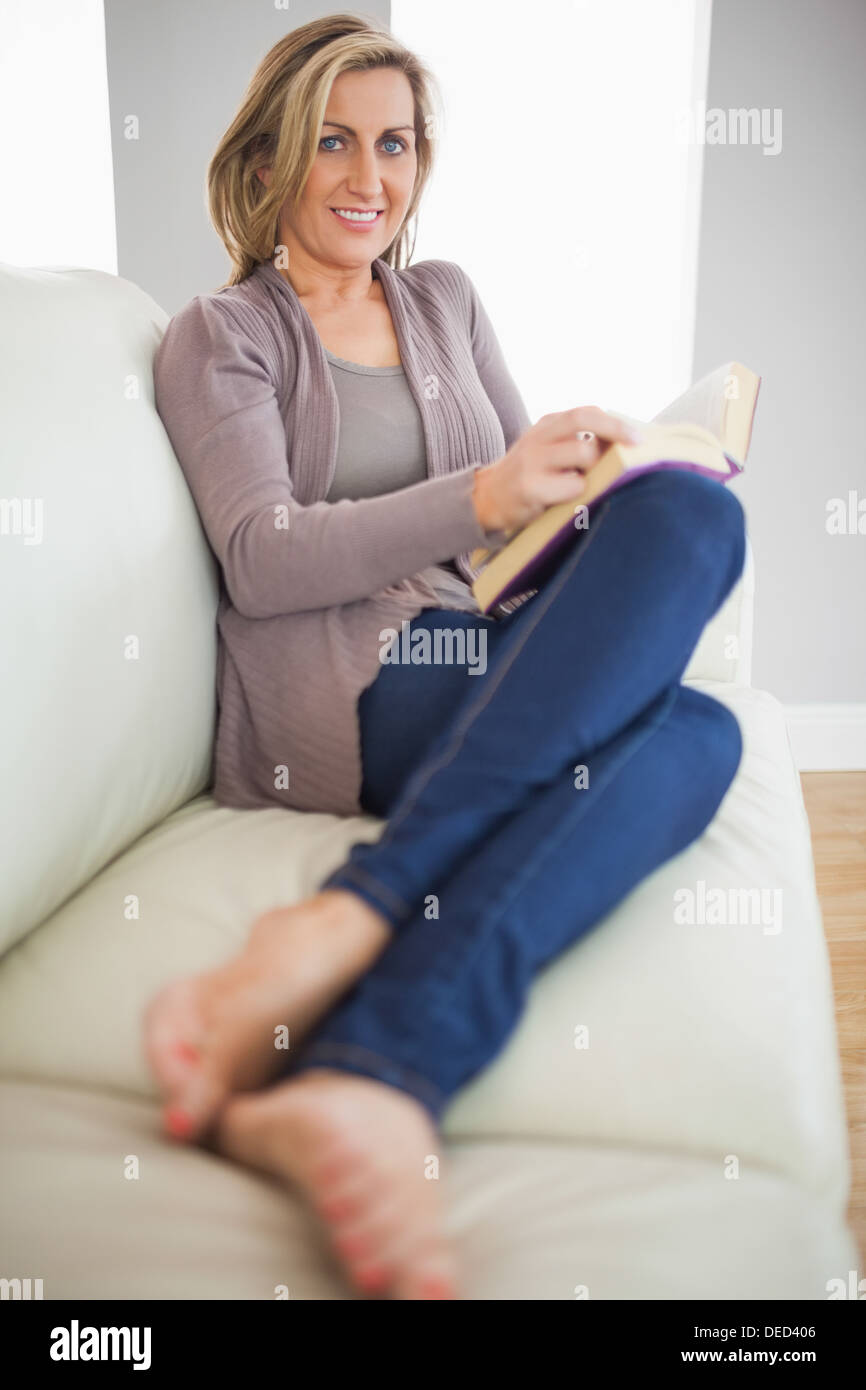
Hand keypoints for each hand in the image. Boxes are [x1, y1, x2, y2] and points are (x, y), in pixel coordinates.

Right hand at [472, 406, 641, 533]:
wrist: (487, 499)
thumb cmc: (528, 476)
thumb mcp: (547, 450)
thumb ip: (575, 442)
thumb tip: (623, 446)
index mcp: (546, 426)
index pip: (586, 412)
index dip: (614, 422)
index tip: (637, 438)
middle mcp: (538, 437)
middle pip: (583, 420)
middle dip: (615, 431)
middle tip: (635, 447)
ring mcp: (533, 460)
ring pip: (583, 453)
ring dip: (593, 470)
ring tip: (581, 483)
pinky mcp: (530, 486)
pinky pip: (572, 487)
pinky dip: (578, 494)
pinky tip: (564, 500)